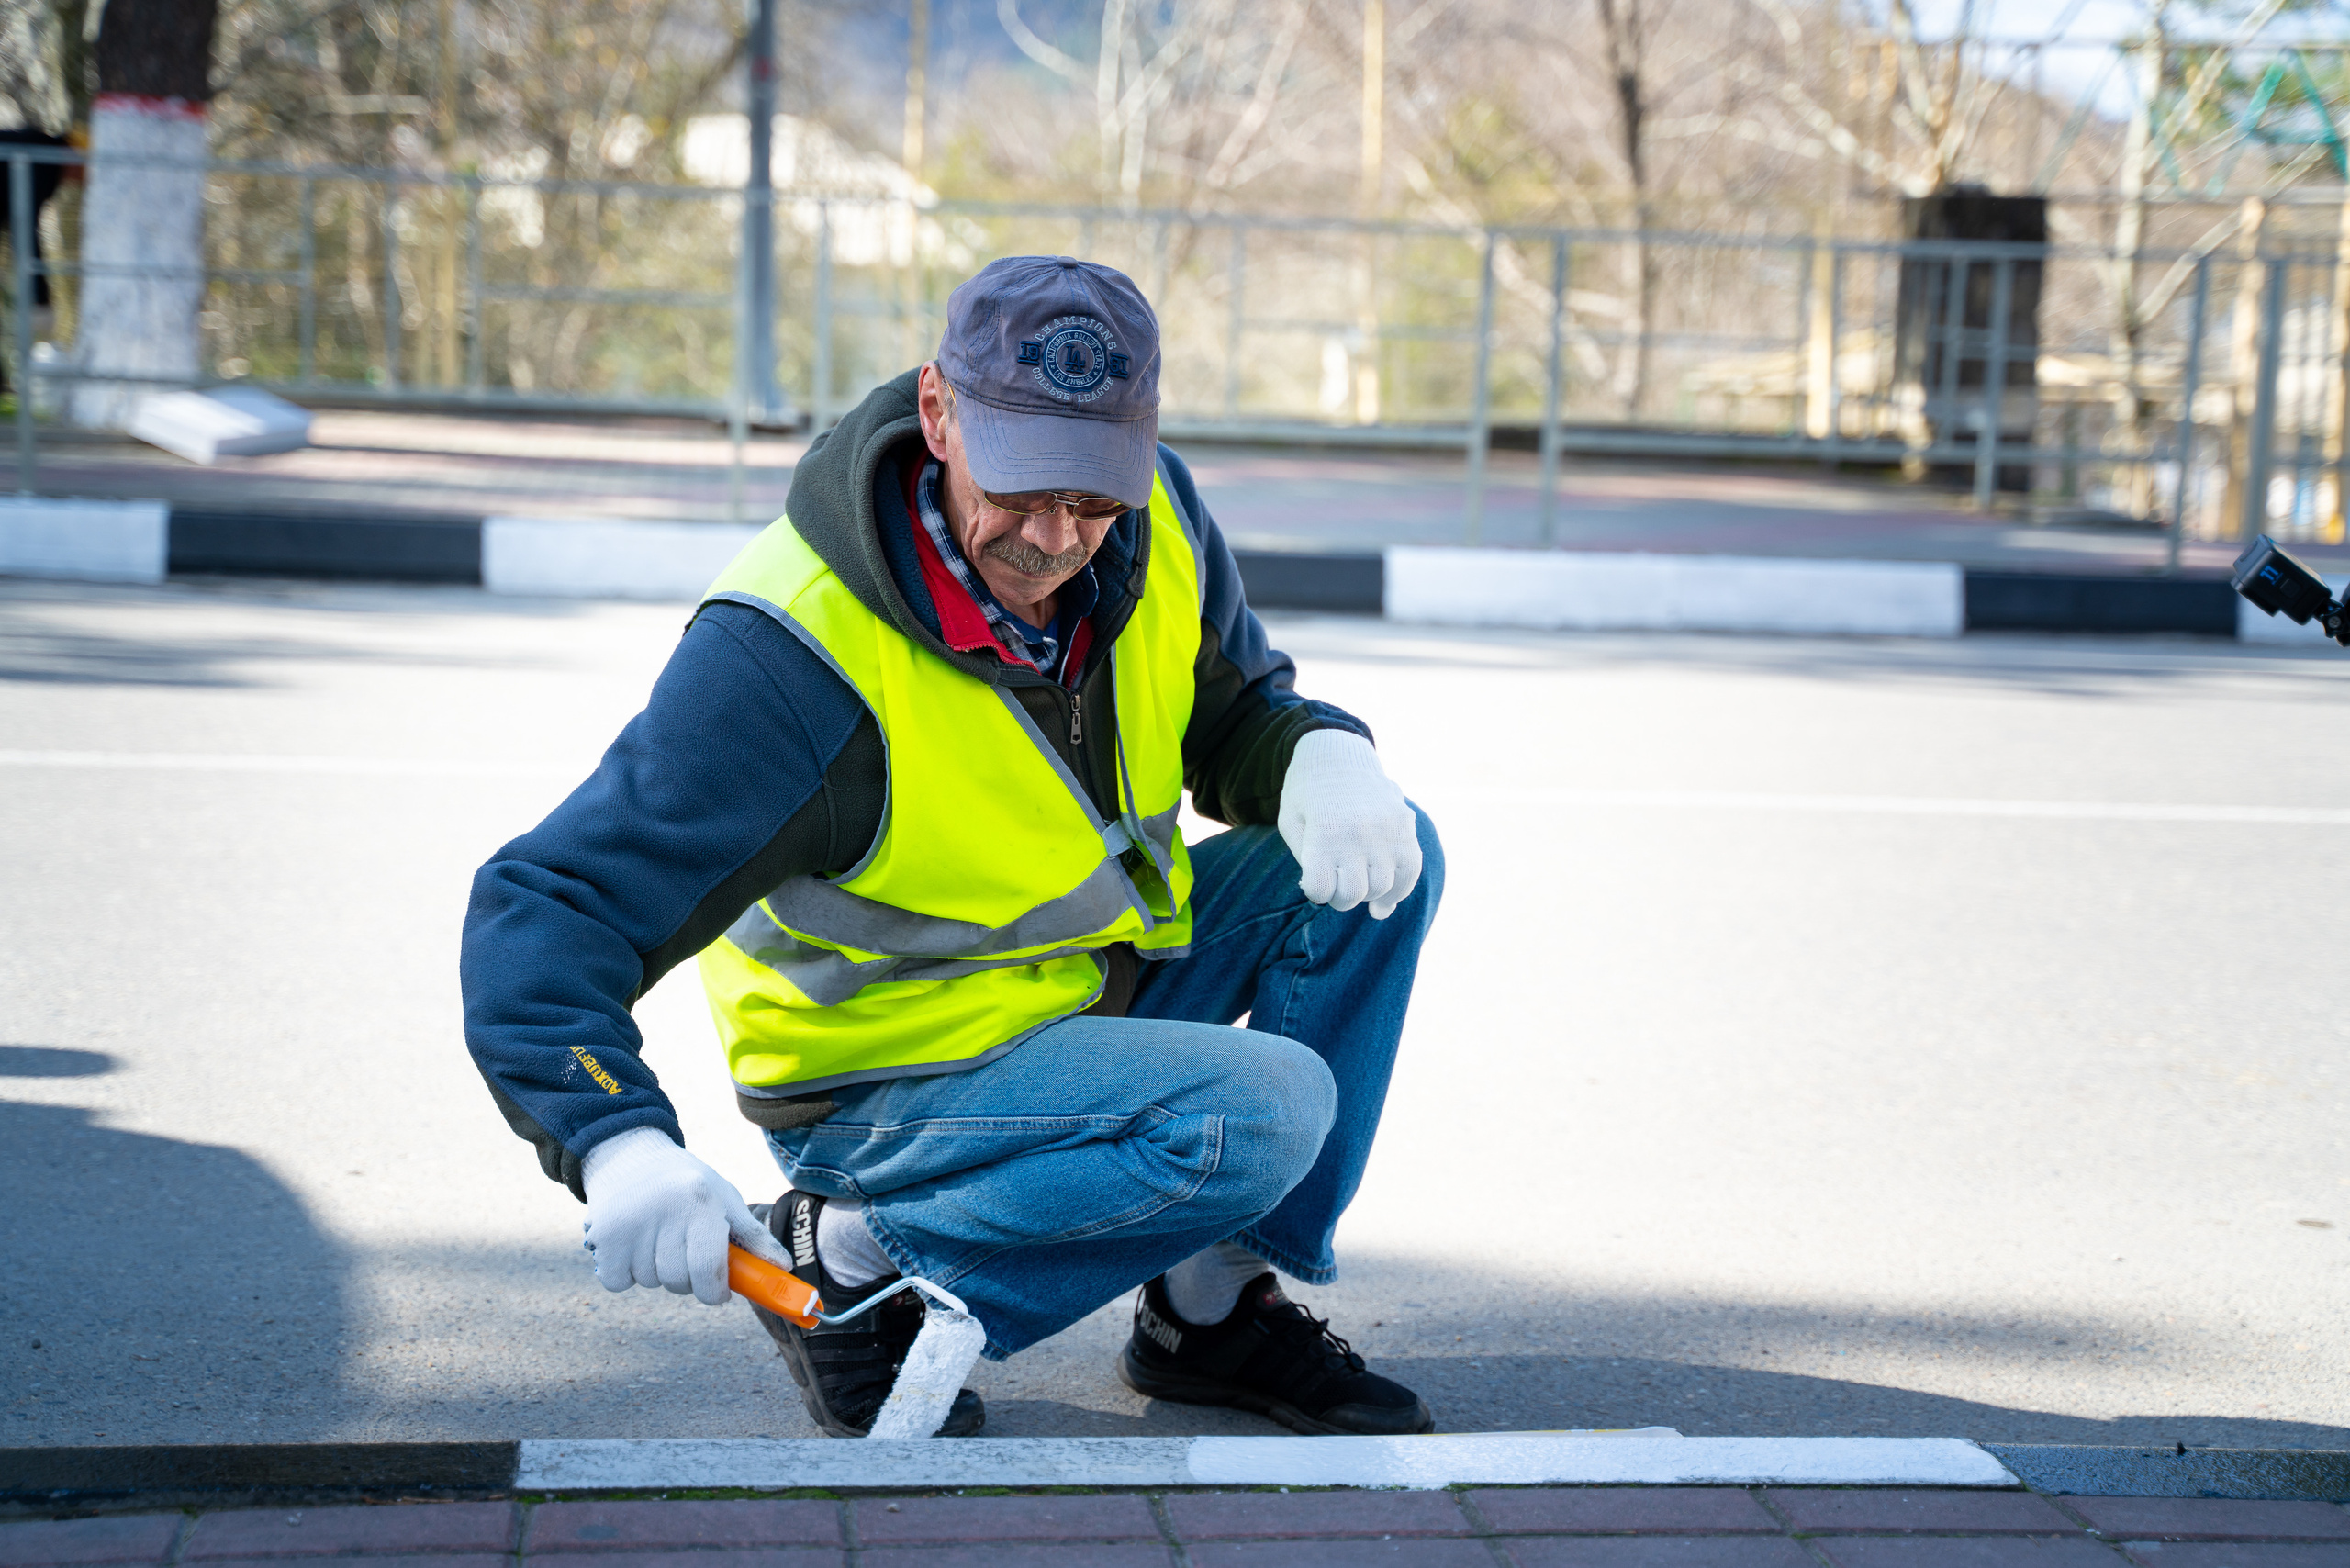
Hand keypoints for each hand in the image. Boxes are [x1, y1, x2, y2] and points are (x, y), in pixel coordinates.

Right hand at [579, 1126, 786, 1304]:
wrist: (630, 1155)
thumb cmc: (687, 1184)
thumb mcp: (724, 1198)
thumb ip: (753, 1235)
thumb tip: (784, 1266)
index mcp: (700, 1200)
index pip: (709, 1268)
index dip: (715, 1291)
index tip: (718, 1293)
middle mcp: (664, 1210)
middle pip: (679, 1280)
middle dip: (687, 1279)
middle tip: (685, 1254)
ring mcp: (629, 1223)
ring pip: (649, 1282)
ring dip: (656, 1272)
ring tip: (657, 1239)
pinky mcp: (602, 1235)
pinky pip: (618, 1282)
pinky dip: (626, 1274)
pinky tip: (633, 1246)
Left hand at [1277, 730, 1421, 919]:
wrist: (1337, 754)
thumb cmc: (1307, 794)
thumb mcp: (1290, 824)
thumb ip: (1306, 863)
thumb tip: (1333, 897)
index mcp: (1323, 833)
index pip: (1320, 890)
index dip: (1315, 891)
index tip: (1314, 880)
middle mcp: (1357, 834)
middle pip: (1352, 894)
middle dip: (1340, 897)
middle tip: (1336, 884)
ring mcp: (1386, 830)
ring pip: (1382, 888)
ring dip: (1368, 894)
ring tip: (1359, 885)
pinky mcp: (1405, 826)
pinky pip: (1410, 872)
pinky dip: (1399, 890)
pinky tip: (1386, 899)